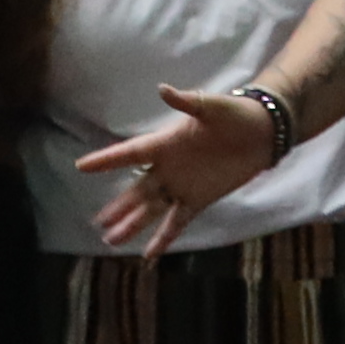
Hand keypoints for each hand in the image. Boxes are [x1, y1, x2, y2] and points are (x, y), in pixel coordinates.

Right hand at [75, 83, 290, 254]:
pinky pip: (176, 222)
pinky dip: (163, 238)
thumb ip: (187, 101)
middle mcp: (167, 168)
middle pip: (136, 190)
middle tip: (96, 221)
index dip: (106, 160)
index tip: (81, 167)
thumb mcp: (212, 106)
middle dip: (117, 206)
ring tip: (111, 240)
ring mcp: (182, 186)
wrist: (263, 133)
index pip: (129, 153)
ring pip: (151, 209)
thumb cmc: (235, 115)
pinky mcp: (199, 200)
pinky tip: (150, 254)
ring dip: (132, 224)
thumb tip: (163, 89)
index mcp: (165, 143)